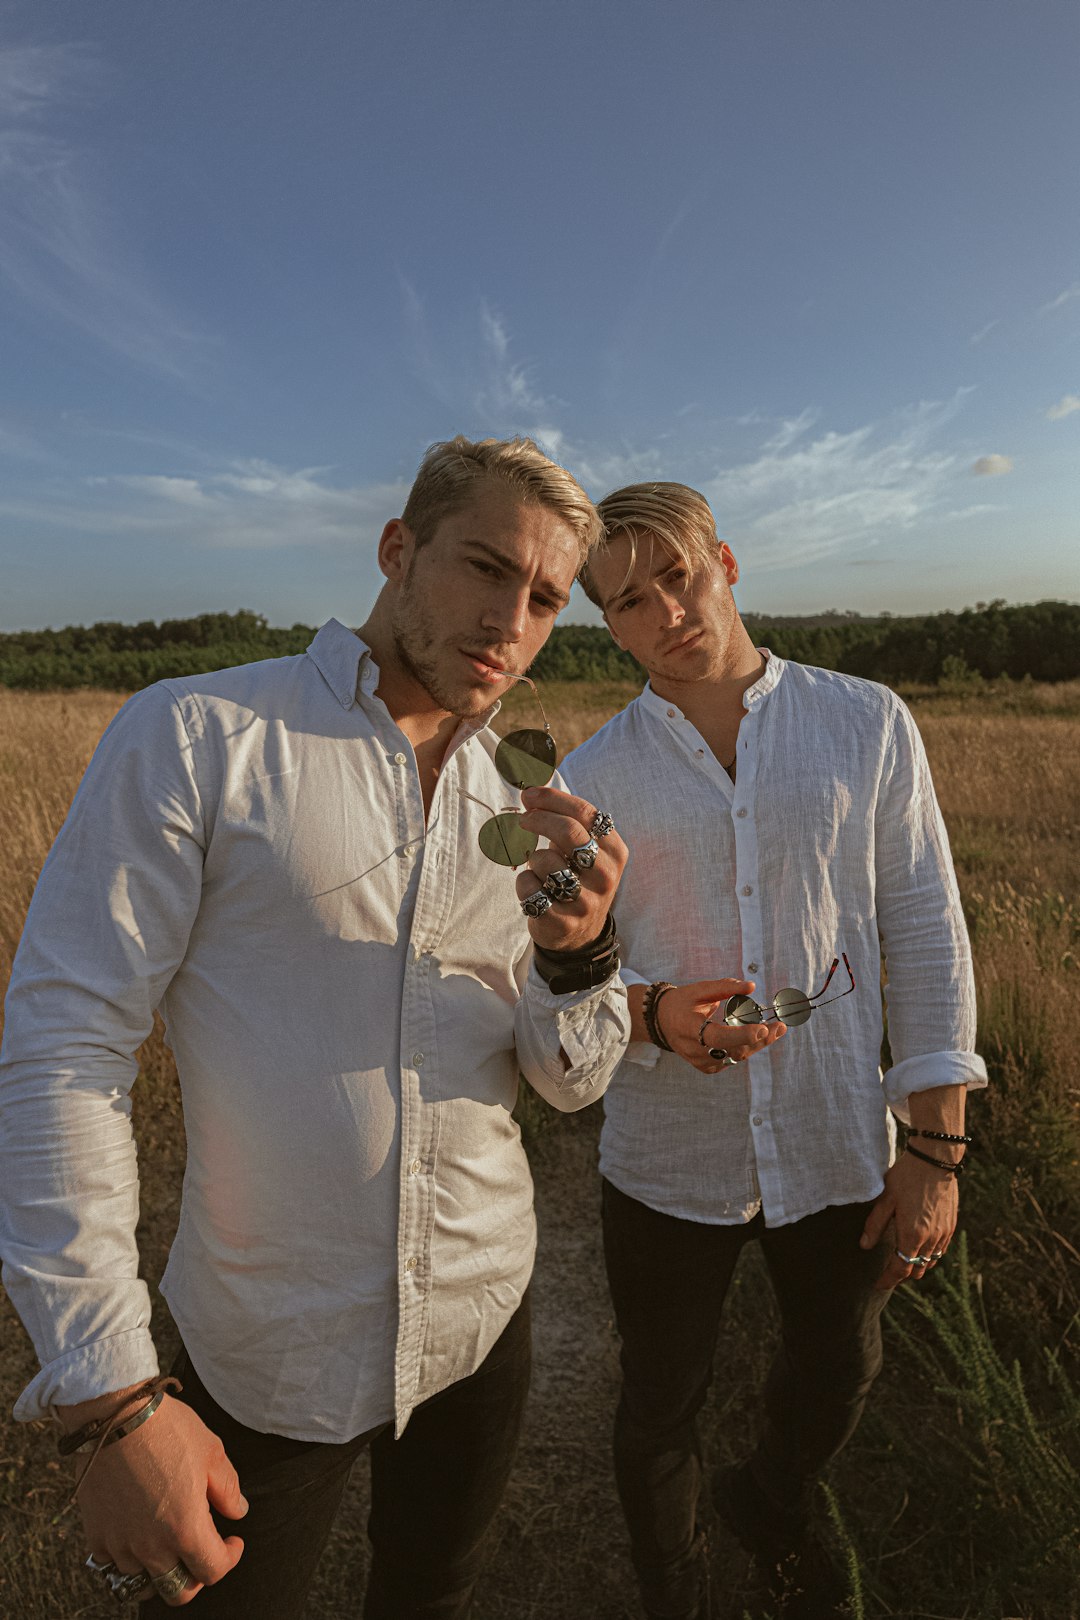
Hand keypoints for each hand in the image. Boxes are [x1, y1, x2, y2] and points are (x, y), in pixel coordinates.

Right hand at [75, 1395, 246, 1605]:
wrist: (115, 1416)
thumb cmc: (167, 1430)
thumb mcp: (211, 1452)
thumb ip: (228, 1489)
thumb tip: (238, 1512)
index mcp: (185, 1529)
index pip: (213, 1571)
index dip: (229, 1558)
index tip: (233, 1541)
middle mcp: (151, 1546)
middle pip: (177, 1592)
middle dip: (195, 1578)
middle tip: (201, 1552)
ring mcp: (120, 1544)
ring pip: (144, 1580)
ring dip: (160, 1567)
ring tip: (169, 1541)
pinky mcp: (96, 1534)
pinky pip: (112, 1564)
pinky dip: (127, 1557)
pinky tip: (138, 1533)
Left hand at [515, 787, 627, 951]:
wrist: (580, 933)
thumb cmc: (577, 878)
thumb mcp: (584, 848)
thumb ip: (565, 819)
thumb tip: (530, 790)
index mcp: (615, 851)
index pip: (586, 813)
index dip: (553, 799)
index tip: (528, 795)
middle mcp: (606, 876)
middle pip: (569, 832)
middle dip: (539, 819)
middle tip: (523, 819)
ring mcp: (586, 901)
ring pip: (545, 861)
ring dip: (534, 860)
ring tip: (542, 872)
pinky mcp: (563, 922)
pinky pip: (529, 888)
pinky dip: (524, 884)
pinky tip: (536, 892)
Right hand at [641, 980, 786, 1073]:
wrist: (660, 1021)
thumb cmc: (681, 1002)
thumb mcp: (700, 989)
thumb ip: (725, 987)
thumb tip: (752, 986)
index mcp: (689, 1029)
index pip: (719, 1037)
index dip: (742, 1035)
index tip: (763, 1027)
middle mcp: (694, 1050)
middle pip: (734, 1052)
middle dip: (760, 1040)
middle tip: (780, 1027)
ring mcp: (700, 1062)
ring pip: (736, 1058)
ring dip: (756, 1045)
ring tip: (775, 1030)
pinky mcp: (706, 1067)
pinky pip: (731, 1060)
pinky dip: (745, 1049)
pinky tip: (756, 1038)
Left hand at [860, 1149, 958, 1290]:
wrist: (936, 1160)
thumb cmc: (906, 1177)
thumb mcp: (885, 1199)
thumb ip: (875, 1225)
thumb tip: (864, 1246)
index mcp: (913, 1235)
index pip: (900, 1269)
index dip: (888, 1279)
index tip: (877, 1285)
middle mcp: (931, 1239)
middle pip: (917, 1270)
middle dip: (902, 1275)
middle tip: (887, 1274)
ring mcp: (944, 1233)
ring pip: (931, 1262)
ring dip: (917, 1266)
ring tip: (903, 1263)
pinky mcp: (951, 1225)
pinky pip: (941, 1250)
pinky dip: (930, 1256)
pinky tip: (920, 1249)